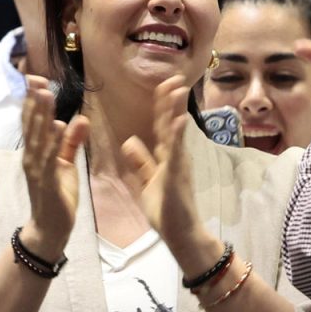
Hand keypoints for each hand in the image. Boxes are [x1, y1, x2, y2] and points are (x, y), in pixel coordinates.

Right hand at [18, 76, 88, 260]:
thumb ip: (71, 143)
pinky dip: (54, 143)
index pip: (33, 122)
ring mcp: (36, 170)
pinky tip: (59, 127)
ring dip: (42, 116)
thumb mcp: (67, 165)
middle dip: (34, 102)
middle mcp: (31, 158)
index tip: (36, 79)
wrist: (51, 229)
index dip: (33, 101)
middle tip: (36, 79)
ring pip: (38, 138)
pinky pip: (50, 159)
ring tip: (46, 95)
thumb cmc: (57, 195)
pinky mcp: (47, 182)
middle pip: (32, 125)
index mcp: (36, 152)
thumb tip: (79, 119)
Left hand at [118, 75, 208, 260]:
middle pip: (171, 123)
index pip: (163, 126)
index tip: (164, 84)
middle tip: (175, 77)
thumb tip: (129, 140)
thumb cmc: (166, 212)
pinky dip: (179, 135)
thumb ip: (141, 161)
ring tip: (178, 89)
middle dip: (171, 100)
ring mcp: (178, 164)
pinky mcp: (178, 175)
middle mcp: (175, 156)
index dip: (162, 105)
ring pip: (176, 132)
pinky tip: (180, 120)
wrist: (181, 235)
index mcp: (167, 157)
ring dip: (177, 110)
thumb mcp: (147, 182)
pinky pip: (178, 152)